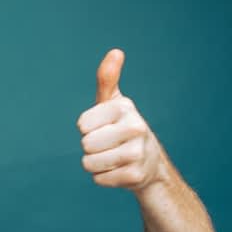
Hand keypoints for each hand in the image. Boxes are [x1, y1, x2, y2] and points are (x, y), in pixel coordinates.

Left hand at [77, 49, 163, 191]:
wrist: (149, 162)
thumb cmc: (122, 127)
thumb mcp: (113, 103)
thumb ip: (107, 79)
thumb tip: (116, 52)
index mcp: (125, 108)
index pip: (82, 125)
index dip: (87, 128)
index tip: (103, 126)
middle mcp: (135, 128)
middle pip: (86, 144)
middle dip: (90, 148)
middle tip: (108, 144)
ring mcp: (136, 154)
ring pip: (89, 163)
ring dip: (95, 163)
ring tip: (112, 157)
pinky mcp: (134, 176)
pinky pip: (98, 179)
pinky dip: (104, 177)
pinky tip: (119, 171)